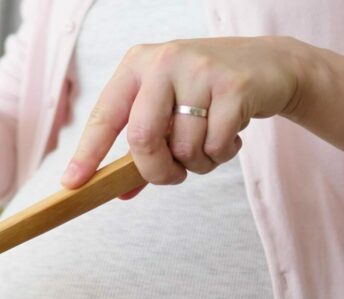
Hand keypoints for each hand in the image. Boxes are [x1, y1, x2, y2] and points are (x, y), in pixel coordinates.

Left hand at [61, 37, 306, 190]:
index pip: (105, 116)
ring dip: (198, 163)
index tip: (72, 184)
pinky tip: (232, 134)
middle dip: (156, 171)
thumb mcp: (169, 110)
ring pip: (184, 148)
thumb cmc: (209, 94)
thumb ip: (144, 148)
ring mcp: (200, 70)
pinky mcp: (234, 86)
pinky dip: (222, 154)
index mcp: (138, 65)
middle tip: (172, 177)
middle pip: (142, 138)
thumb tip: (119, 192)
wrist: (272, 65)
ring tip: (211, 142)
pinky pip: (216, 146)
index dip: (87, 153)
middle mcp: (164, 61)